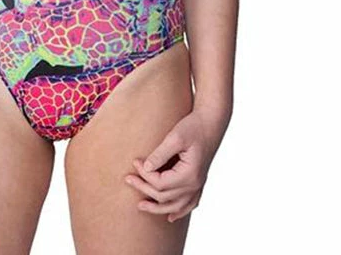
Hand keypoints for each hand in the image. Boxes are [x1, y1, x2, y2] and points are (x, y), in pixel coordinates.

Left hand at [124, 108, 226, 222]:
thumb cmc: (194, 126)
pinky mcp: (199, 182)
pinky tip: (171, 217)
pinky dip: (180, 211)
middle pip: (164, 196)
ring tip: (140, 206)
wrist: (212, 122)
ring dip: (157, 207)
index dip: (144, 174)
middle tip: (128, 179)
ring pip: (175, 206)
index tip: (135, 161)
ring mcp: (199, 185)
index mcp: (190, 174)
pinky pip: (190, 204)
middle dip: (144, 188)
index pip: (160, 183)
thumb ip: (160, 154)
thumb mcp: (175, 137)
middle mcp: (195, 184)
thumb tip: (146, 167)